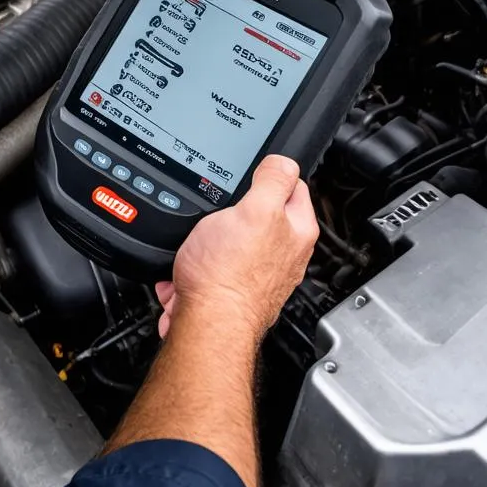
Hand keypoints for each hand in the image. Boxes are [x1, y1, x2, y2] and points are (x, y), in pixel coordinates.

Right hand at [156, 155, 317, 339]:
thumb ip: (273, 180)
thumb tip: (283, 161)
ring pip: (227, 242)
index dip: (268, 175)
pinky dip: (195, 268)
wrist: (205, 324)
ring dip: (206, 244)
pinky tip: (188, 271)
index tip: (250, 176)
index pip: (293, 187)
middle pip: (257, 215)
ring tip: (199, 248)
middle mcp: (284, 254)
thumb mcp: (254, 210)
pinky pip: (208, 268)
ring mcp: (258, 274)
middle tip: (217, 217)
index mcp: (297, 231)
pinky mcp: (232, 291)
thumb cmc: (228, 274)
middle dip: (229, 213)